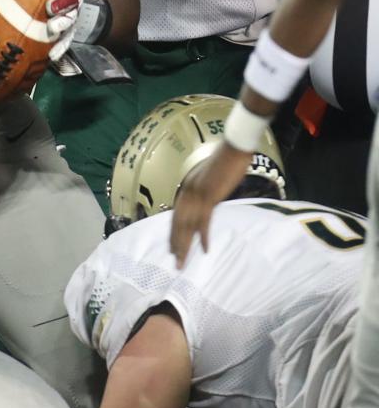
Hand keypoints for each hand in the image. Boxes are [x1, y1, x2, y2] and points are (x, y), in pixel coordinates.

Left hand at [0, 0, 80, 62]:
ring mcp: (68, 16)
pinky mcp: (65, 34)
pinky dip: (59, 47)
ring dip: (62, 22)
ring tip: (52, 28)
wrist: (38, 7)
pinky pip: (65, 40)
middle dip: (63, 0)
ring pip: (70, 18)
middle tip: (51, 6)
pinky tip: (52, 55)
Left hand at [169, 142, 253, 267]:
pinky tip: (205, 249)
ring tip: (183, 261)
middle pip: (178, 222)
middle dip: (176, 243)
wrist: (234, 146)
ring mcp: (197, 193)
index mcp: (188, 186)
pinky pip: (204, 221)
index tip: (172, 247)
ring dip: (184, 245)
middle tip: (175, 261)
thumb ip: (206, 190)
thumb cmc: (227, 160)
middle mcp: (188, 190)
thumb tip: (207, 202)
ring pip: (187, 225)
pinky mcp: (209, 195)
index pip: (177, 214)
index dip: (174, 232)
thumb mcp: (211, 178)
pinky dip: (204, 236)